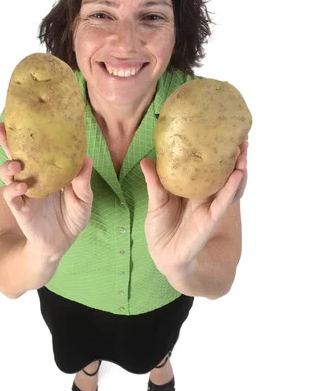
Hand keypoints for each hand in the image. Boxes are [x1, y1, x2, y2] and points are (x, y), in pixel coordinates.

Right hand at [0, 122, 92, 257]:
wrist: (61, 244)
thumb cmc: (72, 218)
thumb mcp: (84, 199)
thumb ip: (83, 182)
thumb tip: (86, 159)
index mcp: (47, 172)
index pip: (36, 149)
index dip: (29, 134)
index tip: (26, 117)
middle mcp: (32, 178)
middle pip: (16, 155)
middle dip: (6, 141)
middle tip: (0, 128)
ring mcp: (25, 193)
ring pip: (9, 174)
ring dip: (8, 165)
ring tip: (15, 163)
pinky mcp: (21, 209)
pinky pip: (12, 196)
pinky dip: (13, 189)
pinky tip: (21, 185)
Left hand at [140, 141, 248, 273]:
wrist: (163, 255)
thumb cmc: (160, 228)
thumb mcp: (156, 201)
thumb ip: (154, 182)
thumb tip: (146, 159)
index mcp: (192, 188)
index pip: (208, 167)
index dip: (217, 153)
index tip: (223, 134)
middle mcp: (204, 195)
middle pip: (224, 173)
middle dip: (235, 157)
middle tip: (242, 139)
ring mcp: (210, 206)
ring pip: (229, 185)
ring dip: (238, 169)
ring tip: (244, 153)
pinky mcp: (210, 218)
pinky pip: (223, 201)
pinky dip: (231, 188)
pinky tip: (238, 175)